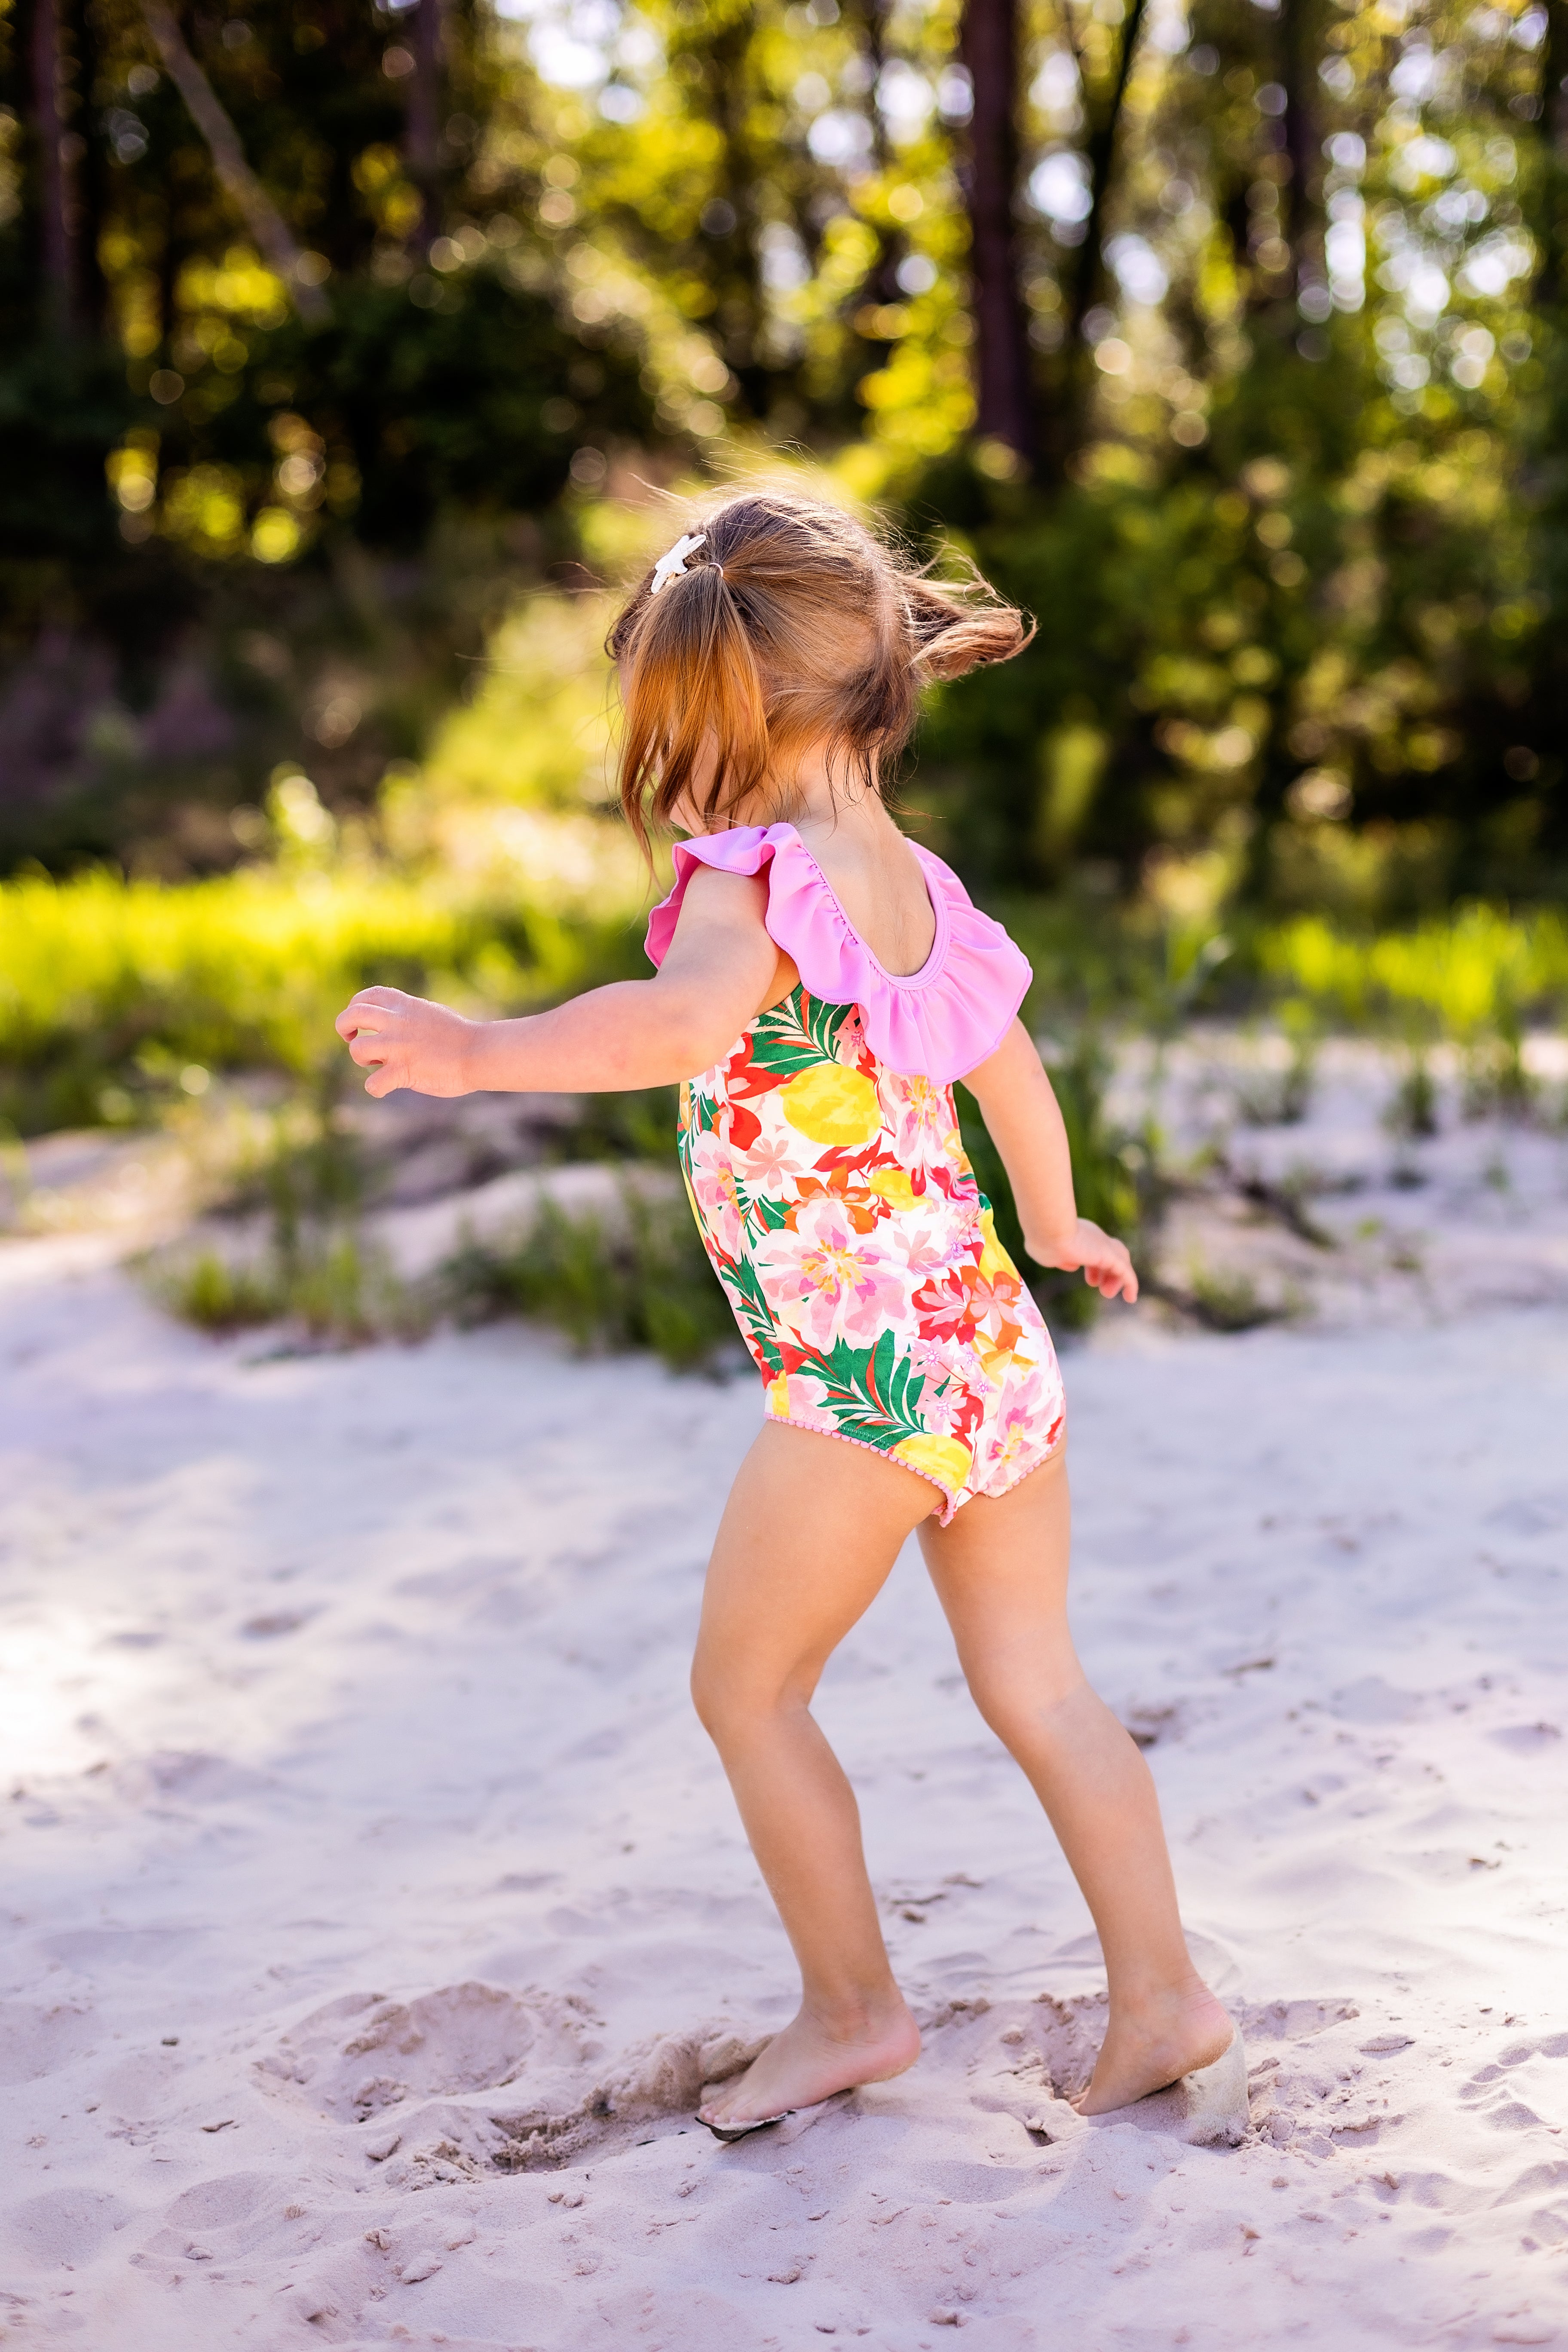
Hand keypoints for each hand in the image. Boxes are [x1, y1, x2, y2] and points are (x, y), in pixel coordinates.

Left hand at [334, 986, 476, 1098]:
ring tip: (377, 1065)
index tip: (361, 1021)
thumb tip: (390, 1026)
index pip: (367, 997)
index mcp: (405, 1006)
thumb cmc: (460, 1037)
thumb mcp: (430, 1014)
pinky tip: (387, 1087)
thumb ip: (407, 1016)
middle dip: (344, 1028)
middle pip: (352, 1015)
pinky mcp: (404, 1070)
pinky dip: (376, 1088)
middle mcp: (397, 1022)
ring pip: (357, 1050)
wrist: (480, 1052)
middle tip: (352, 1039)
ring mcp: (399, 1046)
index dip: (355, 1006)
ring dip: (362, 1060)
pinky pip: (373, 1084)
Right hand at [1027, 1215, 1138, 1304]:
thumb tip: (1072, 1265)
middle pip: (1109, 1252)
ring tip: (1107, 1293)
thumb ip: (1059, 1259)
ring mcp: (1103, 1245)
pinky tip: (1130, 1298)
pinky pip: (1127, 1273)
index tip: (1088, 1279)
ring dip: (1115, 1279)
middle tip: (1095, 1284)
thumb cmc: (1042, 1241)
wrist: (1049, 1229)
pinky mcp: (1110, 1256)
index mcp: (1078, 1234)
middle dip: (1104, 1270)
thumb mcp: (1048, 1253)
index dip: (1092, 1266)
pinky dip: (1130, 1285)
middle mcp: (1093, 1236)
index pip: (1092, 1249)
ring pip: (1119, 1261)